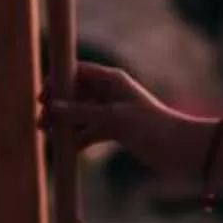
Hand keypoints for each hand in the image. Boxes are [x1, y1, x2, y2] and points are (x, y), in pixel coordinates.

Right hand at [39, 61, 201, 178]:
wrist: (180, 151)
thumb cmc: (152, 127)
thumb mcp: (114, 119)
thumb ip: (81, 113)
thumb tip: (52, 107)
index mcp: (112, 80)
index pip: (77, 72)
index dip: (57, 81)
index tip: (42, 97)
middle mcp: (110, 93)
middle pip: (74, 94)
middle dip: (57, 107)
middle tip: (43, 124)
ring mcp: (111, 113)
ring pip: (79, 115)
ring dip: (64, 125)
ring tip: (50, 138)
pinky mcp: (114, 132)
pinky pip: (88, 132)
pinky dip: (77, 139)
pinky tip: (67, 150)